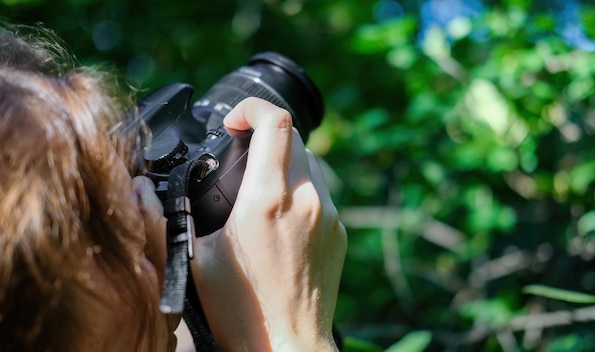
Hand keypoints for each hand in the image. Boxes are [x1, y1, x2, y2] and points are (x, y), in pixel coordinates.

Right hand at [189, 98, 346, 350]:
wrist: (287, 344)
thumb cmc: (242, 310)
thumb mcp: (198, 257)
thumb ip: (185, 213)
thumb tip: (166, 189)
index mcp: (268, 199)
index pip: (275, 122)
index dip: (252, 109)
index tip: (234, 122)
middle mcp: (307, 199)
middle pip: (294, 136)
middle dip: (266, 135)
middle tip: (242, 155)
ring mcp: (329, 214)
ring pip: (311, 162)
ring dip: (285, 161)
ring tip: (261, 187)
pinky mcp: (340, 231)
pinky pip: (322, 191)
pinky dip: (301, 188)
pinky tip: (283, 215)